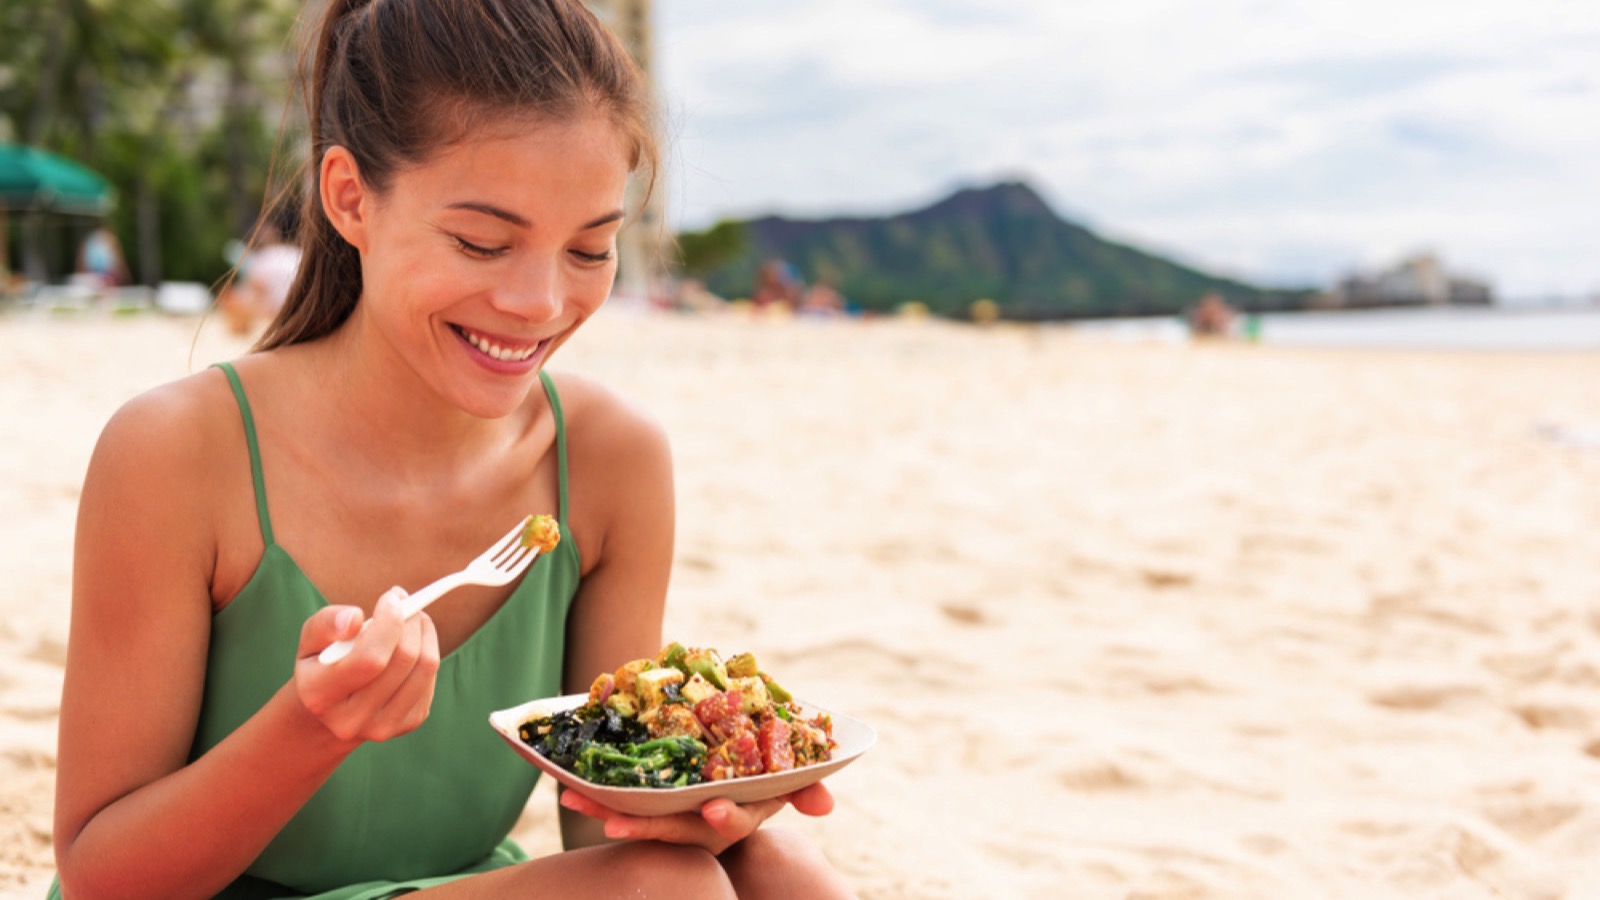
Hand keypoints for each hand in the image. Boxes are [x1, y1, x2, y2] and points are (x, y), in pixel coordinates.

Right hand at [293, 587, 440, 743]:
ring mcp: (382, 726)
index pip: (369, 658)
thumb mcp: (311, 639)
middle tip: (404, 600)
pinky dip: (427, 650)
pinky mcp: (408, 723)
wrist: (331, 710)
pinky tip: (410, 644)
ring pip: (425, 667)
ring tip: (410, 617)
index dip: (389, 622)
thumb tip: (355, 619)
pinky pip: (431, 677)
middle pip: (403, 660)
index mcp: (320, 695)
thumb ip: (326, 623)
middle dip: (410, 621)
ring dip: (424, 632)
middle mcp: (350, 720)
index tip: (392, 597)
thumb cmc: (322, 663)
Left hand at [559, 781, 835, 855]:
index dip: (725, 816)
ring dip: (606, 812)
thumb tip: (825, 805)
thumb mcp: (786, 776)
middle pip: (673, 828)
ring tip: (574, 800)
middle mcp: (702, 821)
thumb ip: (804, 786)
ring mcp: (674, 816)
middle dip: (644, 827)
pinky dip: (596, 797)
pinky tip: (568, 789)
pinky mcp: (649, 804)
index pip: (733, 820)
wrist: (729, 769)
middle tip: (614, 825)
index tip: (713, 809)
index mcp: (738, 811)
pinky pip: (621, 803)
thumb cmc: (761, 769)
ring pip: (639, 819)